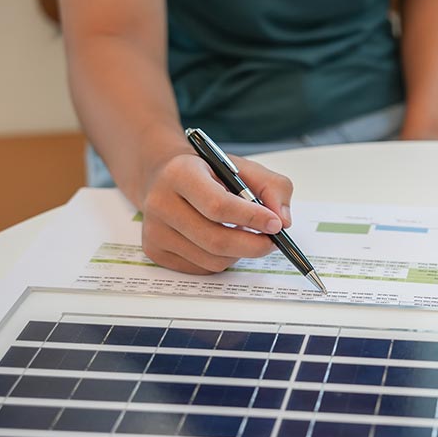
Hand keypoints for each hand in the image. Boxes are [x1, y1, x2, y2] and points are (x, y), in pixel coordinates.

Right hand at [139, 152, 293, 273]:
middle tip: (272, 241)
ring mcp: (154, 231)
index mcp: (180, 174)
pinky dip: (222, 260)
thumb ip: (272, 187)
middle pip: (215, 240)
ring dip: (239, 254)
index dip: (251, 218)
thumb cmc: (207, 173)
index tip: (275, 224)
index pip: (218, 205)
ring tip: (244, 235)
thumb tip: (283, 220)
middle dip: (252, 245)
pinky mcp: (155, 251)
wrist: (164, 177)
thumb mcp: (242, 168)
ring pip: (212, 260)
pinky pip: (202, 268)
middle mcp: (160, 203)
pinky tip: (222, 240)